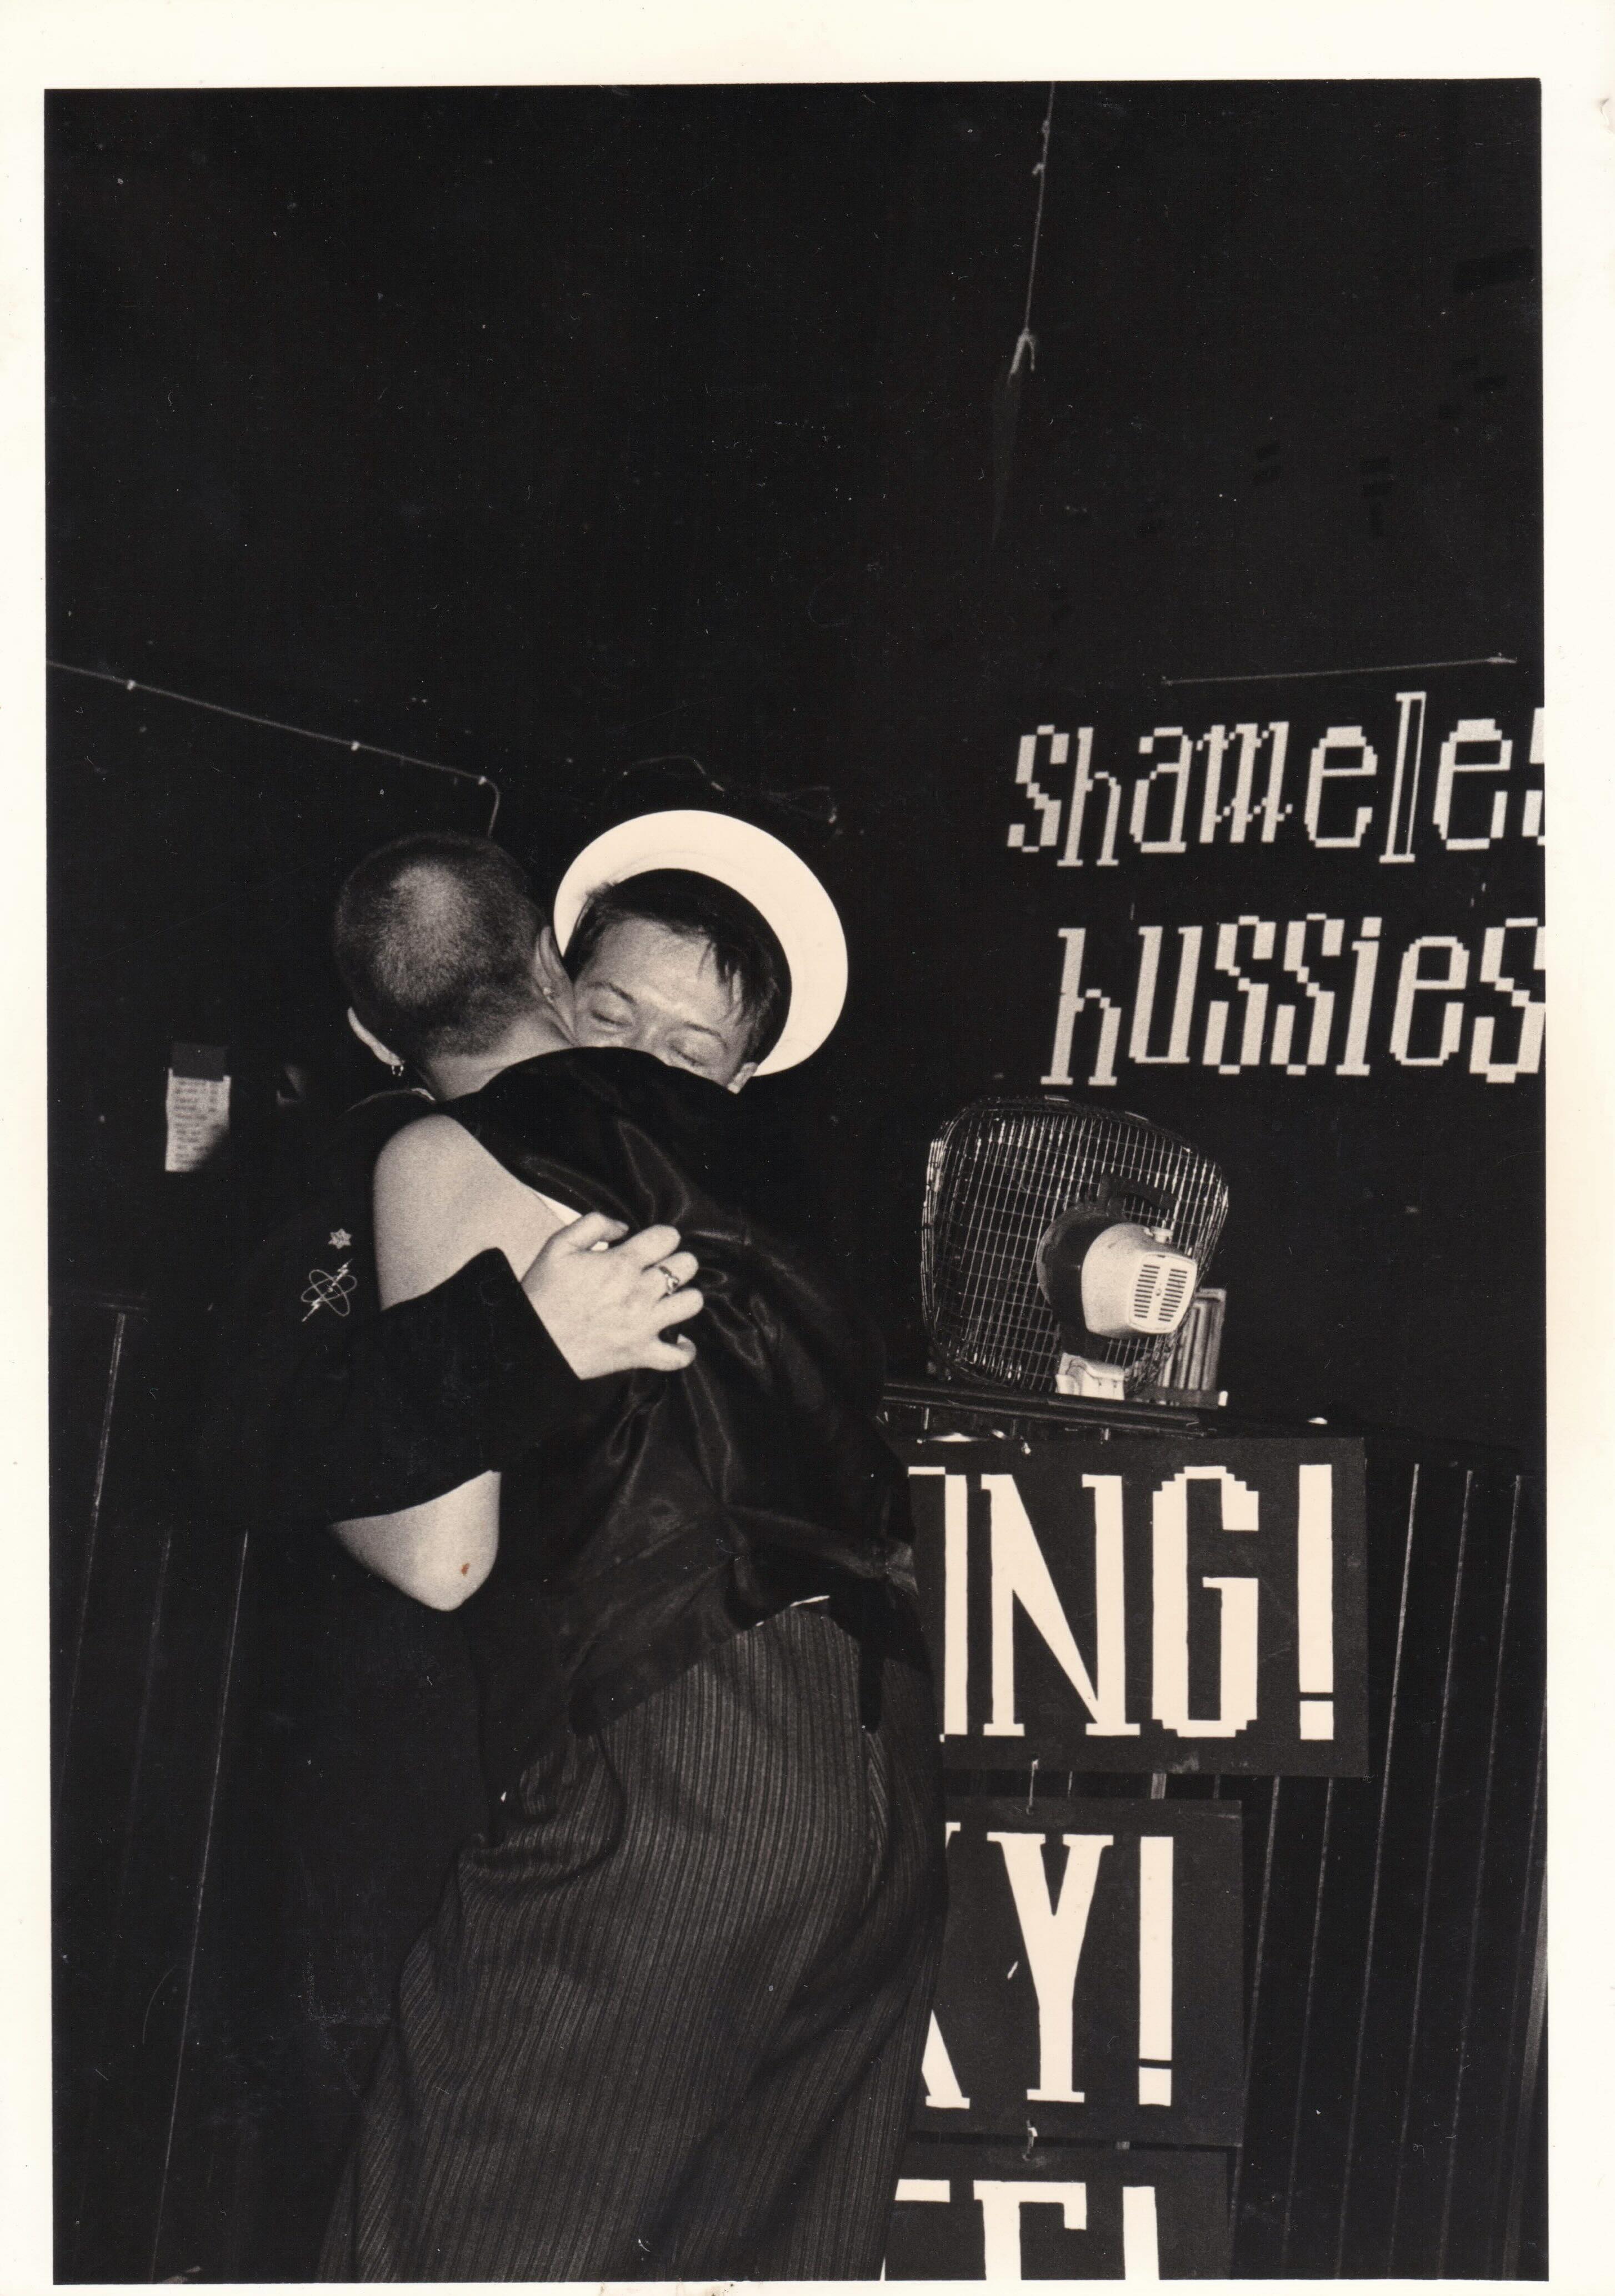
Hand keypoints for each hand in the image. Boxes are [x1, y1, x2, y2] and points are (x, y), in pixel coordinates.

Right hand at [520, 1214, 702, 1378]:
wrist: (532, 1341)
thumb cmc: (544, 1292)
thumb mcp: (559, 1245)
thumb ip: (594, 1224)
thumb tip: (624, 1227)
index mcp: (621, 1263)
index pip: (667, 1237)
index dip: (663, 1236)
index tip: (653, 1244)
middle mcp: (639, 1292)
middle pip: (686, 1266)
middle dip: (677, 1262)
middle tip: (661, 1269)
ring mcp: (643, 1325)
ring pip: (692, 1303)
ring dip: (685, 1297)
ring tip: (670, 1298)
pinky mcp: (640, 1353)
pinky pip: (678, 1356)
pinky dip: (684, 1349)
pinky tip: (679, 1339)